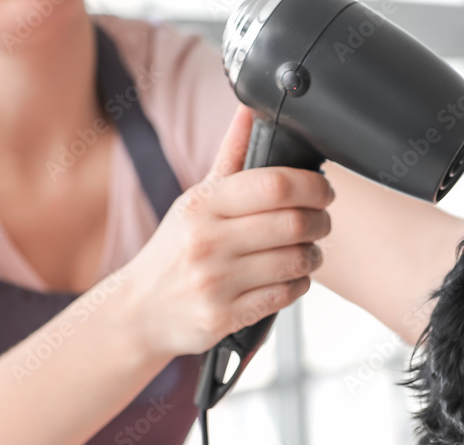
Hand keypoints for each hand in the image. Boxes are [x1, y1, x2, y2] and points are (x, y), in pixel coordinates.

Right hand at [122, 106, 333, 358]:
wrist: (139, 310)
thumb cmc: (176, 250)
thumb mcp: (196, 200)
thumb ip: (229, 157)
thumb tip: (249, 109)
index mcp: (203, 204)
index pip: (275, 185)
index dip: (313, 185)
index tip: (324, 190)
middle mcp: (207, 241)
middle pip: (293, 223)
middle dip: (321, 222)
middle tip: (322, 222)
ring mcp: (216, 281)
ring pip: (295, 261)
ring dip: (313, 255)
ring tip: (309, 251)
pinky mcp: (225, 316)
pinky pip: (285, 295)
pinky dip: (299, 284)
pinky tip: (292, 277)